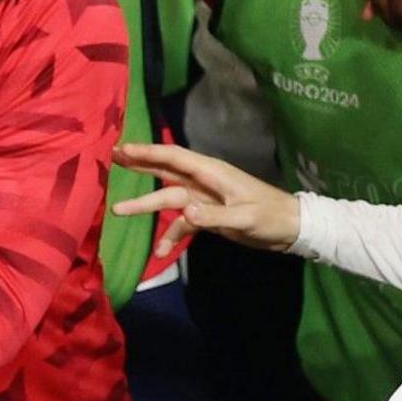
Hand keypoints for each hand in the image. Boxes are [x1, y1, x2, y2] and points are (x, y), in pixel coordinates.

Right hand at [111, 139, 300, 252]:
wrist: (289, 229)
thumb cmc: (271, 217)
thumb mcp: (245, 218)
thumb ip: (214, 217)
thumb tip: (184, 214)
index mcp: (212, 173)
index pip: (175, 158)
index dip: (148, 153)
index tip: (124, 148)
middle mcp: (203, 182)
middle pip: (165, 172)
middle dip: (139, 165)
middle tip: (112, 156)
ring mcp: (203, 199)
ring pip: (168, 198)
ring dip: (146, 205)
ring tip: (118, 211)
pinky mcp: (207, 216)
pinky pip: (182, 224)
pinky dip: (170, 236)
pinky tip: (160, 252)